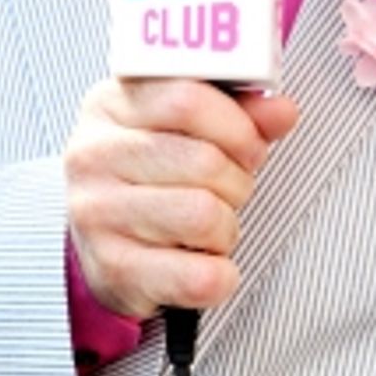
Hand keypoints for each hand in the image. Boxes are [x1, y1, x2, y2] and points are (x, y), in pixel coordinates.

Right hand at [64, 77, 299, 321]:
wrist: (99, 243)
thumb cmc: (147, 175)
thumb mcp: (181, 127)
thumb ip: (236, 112)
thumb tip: (281, 110)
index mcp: (110, 104)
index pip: (187, 98)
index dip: (236, 125)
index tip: (249, 145)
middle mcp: (94, 154)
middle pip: (203, 161)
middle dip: (237, 181)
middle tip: (230, 190)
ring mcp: (97, 212)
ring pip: (203, 217)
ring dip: (227, 227)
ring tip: (211, 226)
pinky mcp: (113, 269)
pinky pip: (198, 277)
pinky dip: (221, 275)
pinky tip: (204, 262)